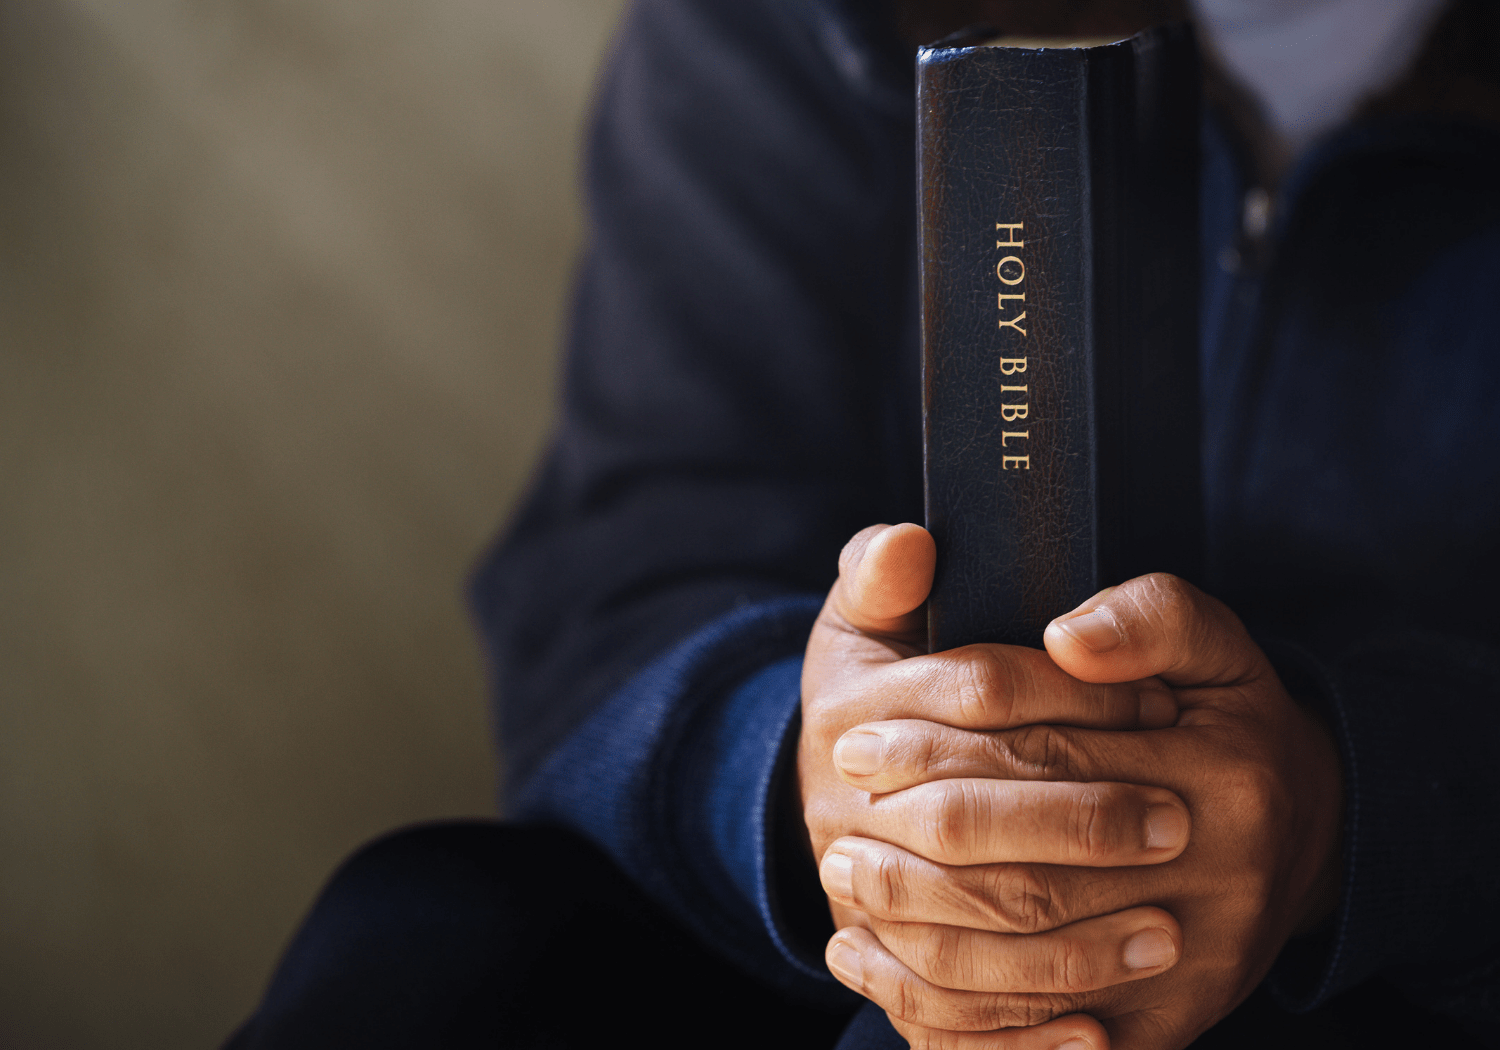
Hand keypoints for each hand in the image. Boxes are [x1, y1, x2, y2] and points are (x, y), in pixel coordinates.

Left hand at [816, 571, 1343, 1049]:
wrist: (1308, 841)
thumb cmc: (1236, 726)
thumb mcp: (1215, 647)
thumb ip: (1150, 616)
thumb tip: (1066, 638)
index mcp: (1224, 768)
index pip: (1048, 750)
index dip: (940, 738)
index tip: (854, 733)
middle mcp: (1220, 873)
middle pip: (1033, 860)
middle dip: (918, 833)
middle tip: (836, 805)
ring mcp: (1198, 962)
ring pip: (1032, 956)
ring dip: (923, 921)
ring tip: (845, 875)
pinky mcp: (1173, 1023)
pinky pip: (1053, 1036)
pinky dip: (965, 1014)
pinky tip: (888, 968)